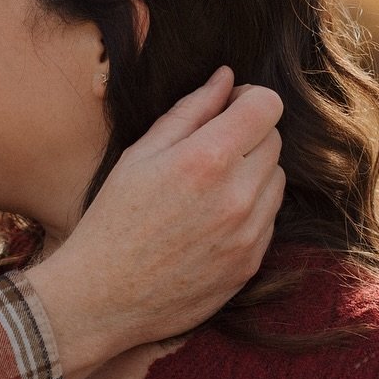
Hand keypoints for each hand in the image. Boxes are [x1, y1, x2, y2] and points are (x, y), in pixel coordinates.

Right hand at [27, 66, 284, 378]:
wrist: (101, 300)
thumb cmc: (112, 224)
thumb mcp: (138, 157)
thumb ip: (188, 112)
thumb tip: (226, 79)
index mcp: (206, 159)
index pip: (267, 106)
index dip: (250, 99)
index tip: (230, 109)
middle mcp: (236, 196)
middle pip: (275, 141)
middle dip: (248, 137)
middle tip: (208, 154)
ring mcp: (248, 234)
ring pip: (276, 181)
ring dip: (252, 176)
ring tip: (207, 193)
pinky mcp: (250, 264)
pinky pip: (268, 220)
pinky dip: (249, 213)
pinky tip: (209, 225)